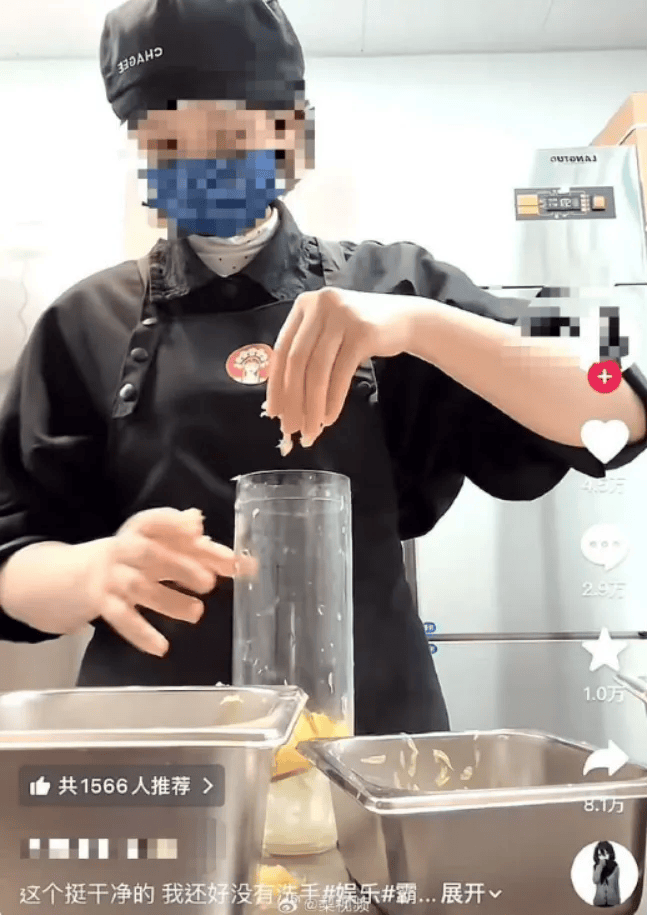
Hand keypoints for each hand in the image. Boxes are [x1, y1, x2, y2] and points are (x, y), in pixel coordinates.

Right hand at [83, 507, 237, 656]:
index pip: (155, 522)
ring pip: (140, 588)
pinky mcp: (103, 604)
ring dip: (170, 601)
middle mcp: (123, 550)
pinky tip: (161, 648)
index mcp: (139, 531)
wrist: (77, 575)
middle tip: (210, 582)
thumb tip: (199, 520)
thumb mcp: (157, 544)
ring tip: (197, 613)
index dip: (174, 524)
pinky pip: (122, 618)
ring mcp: (112, 577)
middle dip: (181, 566)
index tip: (198, 530)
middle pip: (150, 554)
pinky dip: (141, 633)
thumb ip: (186, 540)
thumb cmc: (132, 557)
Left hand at [265, 288, 420, 443]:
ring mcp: (342, 316)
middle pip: (297, 362)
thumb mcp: (328, 335)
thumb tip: (283, 403)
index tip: (273, 414)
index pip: (282, 350)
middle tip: (291, 429)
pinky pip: (341, 373)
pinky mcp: (363, 331)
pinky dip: (333, 400)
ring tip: (312, 430)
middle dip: (292, 400)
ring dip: (312, 406)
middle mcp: (320, 305)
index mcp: (304, 305)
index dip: (275, 385)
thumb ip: (306, 356)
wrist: (405, 319)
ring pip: (318, 370)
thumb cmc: (360, 333)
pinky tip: (329, 418)